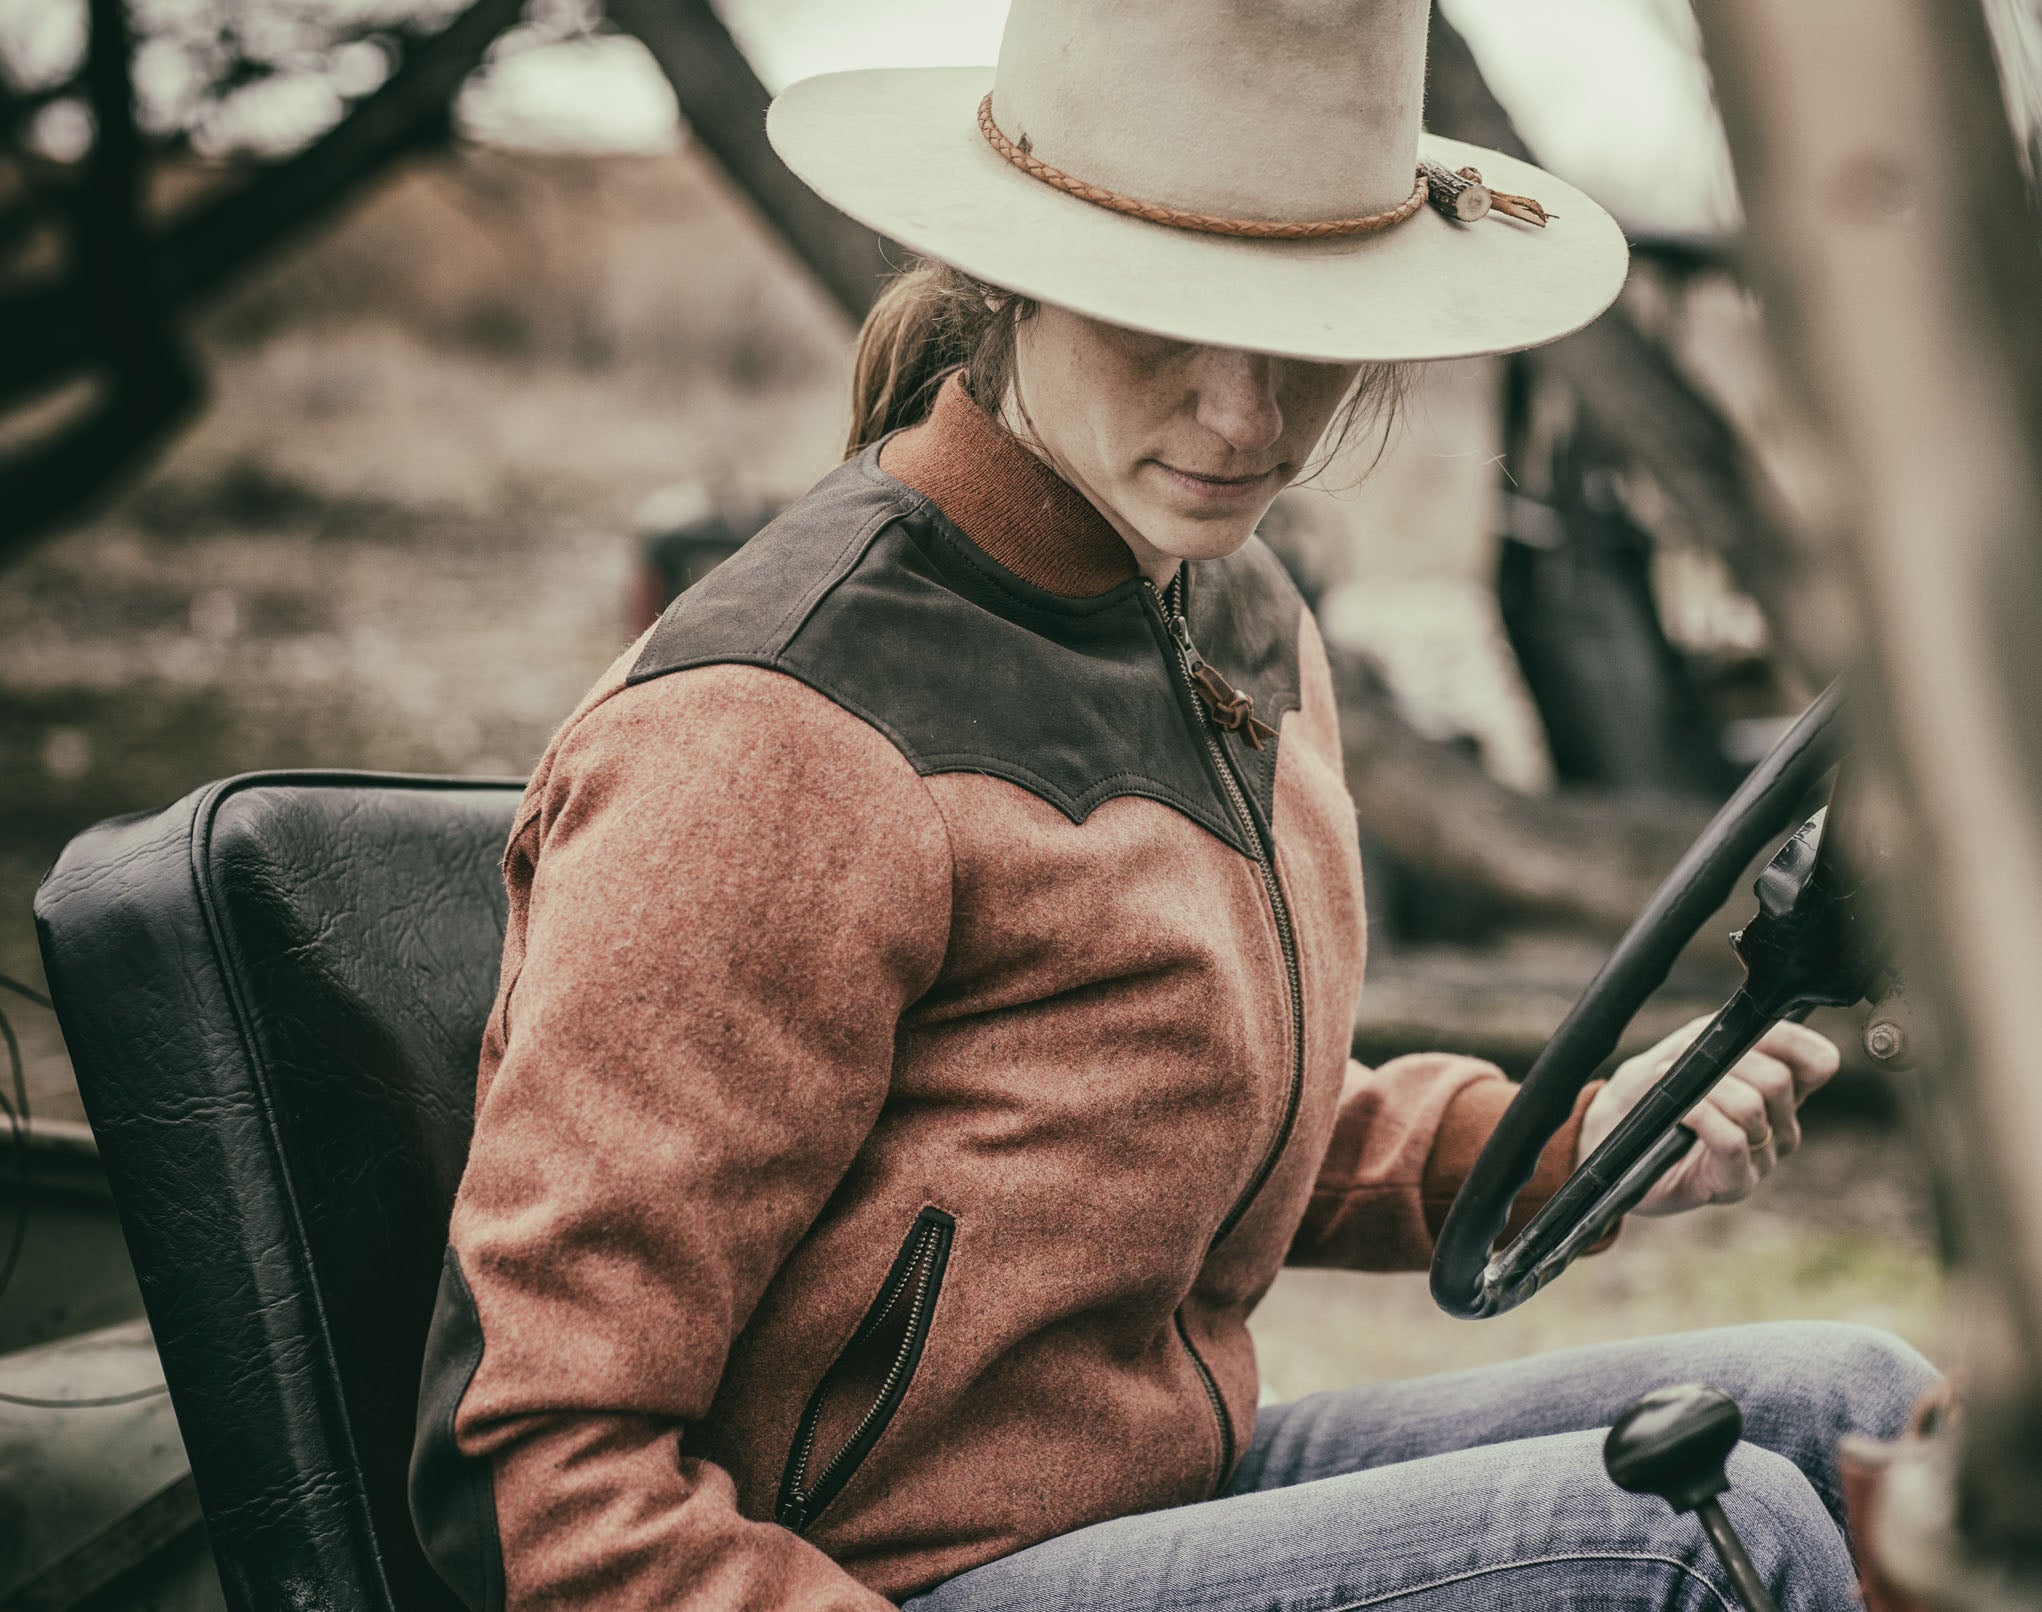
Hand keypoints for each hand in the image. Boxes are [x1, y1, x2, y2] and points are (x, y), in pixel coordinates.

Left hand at [1575, 1016, 1840, 1216]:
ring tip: (1676, 1090)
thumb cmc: (1651, 1086)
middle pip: (1778, 1079)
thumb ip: (1728, 1033)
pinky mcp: (1735, 1183)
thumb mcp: (1688, 1045)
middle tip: (1691, 1063)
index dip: (1789, 1040)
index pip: (1819, 1061)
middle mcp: (1782, 1125)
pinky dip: (1702, 1116)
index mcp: (1781, 1089)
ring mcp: (1763, 1157)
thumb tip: (1759, 1027)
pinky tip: (1681, 1111)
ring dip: (1705, 1088)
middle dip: (1727, 1061)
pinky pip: (1733, 1141)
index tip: (1745, 1031)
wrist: (1611, 1132)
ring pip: (1752, 1107)